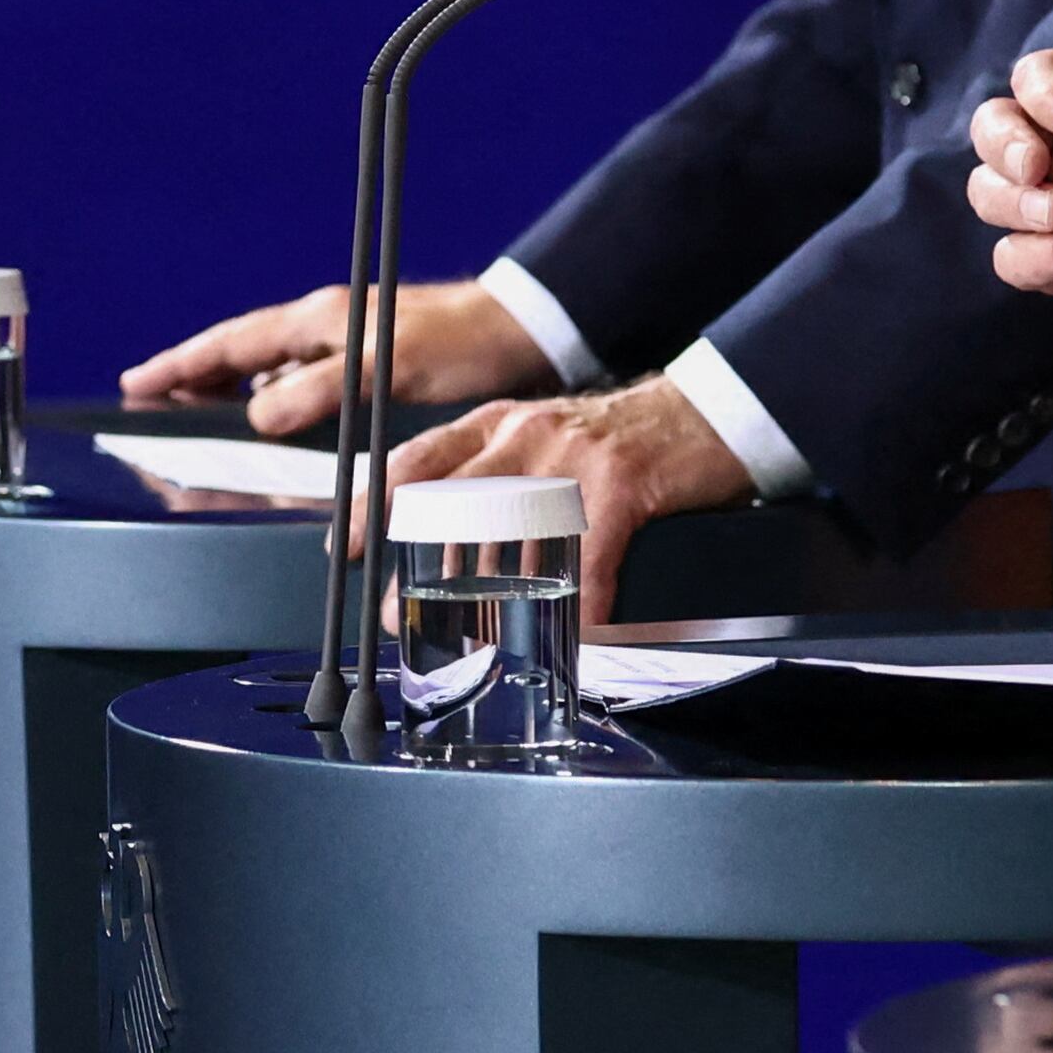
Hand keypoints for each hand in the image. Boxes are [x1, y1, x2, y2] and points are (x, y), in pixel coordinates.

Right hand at [119, 277, 545, 438]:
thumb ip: (319, 390)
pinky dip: (273, 399)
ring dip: (230, 388)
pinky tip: (270, 419)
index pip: (231, 344)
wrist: (518, 333)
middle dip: (192, 373)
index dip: (181, 365)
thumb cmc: (458, 345)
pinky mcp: (369, 364)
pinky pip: (301, 381)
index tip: (135, 383)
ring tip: (191, 409)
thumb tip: (253, 418)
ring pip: (269, 367)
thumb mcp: (384, 368)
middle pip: (241, 352)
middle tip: (145, 397)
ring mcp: (345, 343)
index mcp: (319, 319)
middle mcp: (325, 325)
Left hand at [372, 374, 751, 611]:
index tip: (347, 547)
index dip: (374, 506)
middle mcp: (523, 437)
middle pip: (446, 502)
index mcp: (499, 424)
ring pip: (506, 536)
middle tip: (394, 617)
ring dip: (480, 596)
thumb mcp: (546, 438)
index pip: (416, 460)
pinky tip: (575, 633)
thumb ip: (500, 473)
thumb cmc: (623, 437)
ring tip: (466, 640)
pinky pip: (586, 561)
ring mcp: (569, 461)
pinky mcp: (619, 488)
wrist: (705, 412)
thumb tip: (456, 534)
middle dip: (411, 568)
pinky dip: (578, 606)